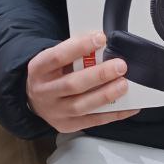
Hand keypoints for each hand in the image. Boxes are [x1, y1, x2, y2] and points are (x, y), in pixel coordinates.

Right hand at [26, 31, 141, 132]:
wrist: (35, 100)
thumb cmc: (50, 75)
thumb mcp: (53, 60)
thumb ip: (73, 52)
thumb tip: (102, 44)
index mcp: (39, 69)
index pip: (57, 56)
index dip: (79, 47)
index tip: (100, 39)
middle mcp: (44, 92)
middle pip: (72, 84)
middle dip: (99, 75)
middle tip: (120, 66)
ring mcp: (55, 111)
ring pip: (82, 105)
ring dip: (105, 95)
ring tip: (123, 85)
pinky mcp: (67, 125)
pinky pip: (93, 121)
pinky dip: (113, 114)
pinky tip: (128, 107)